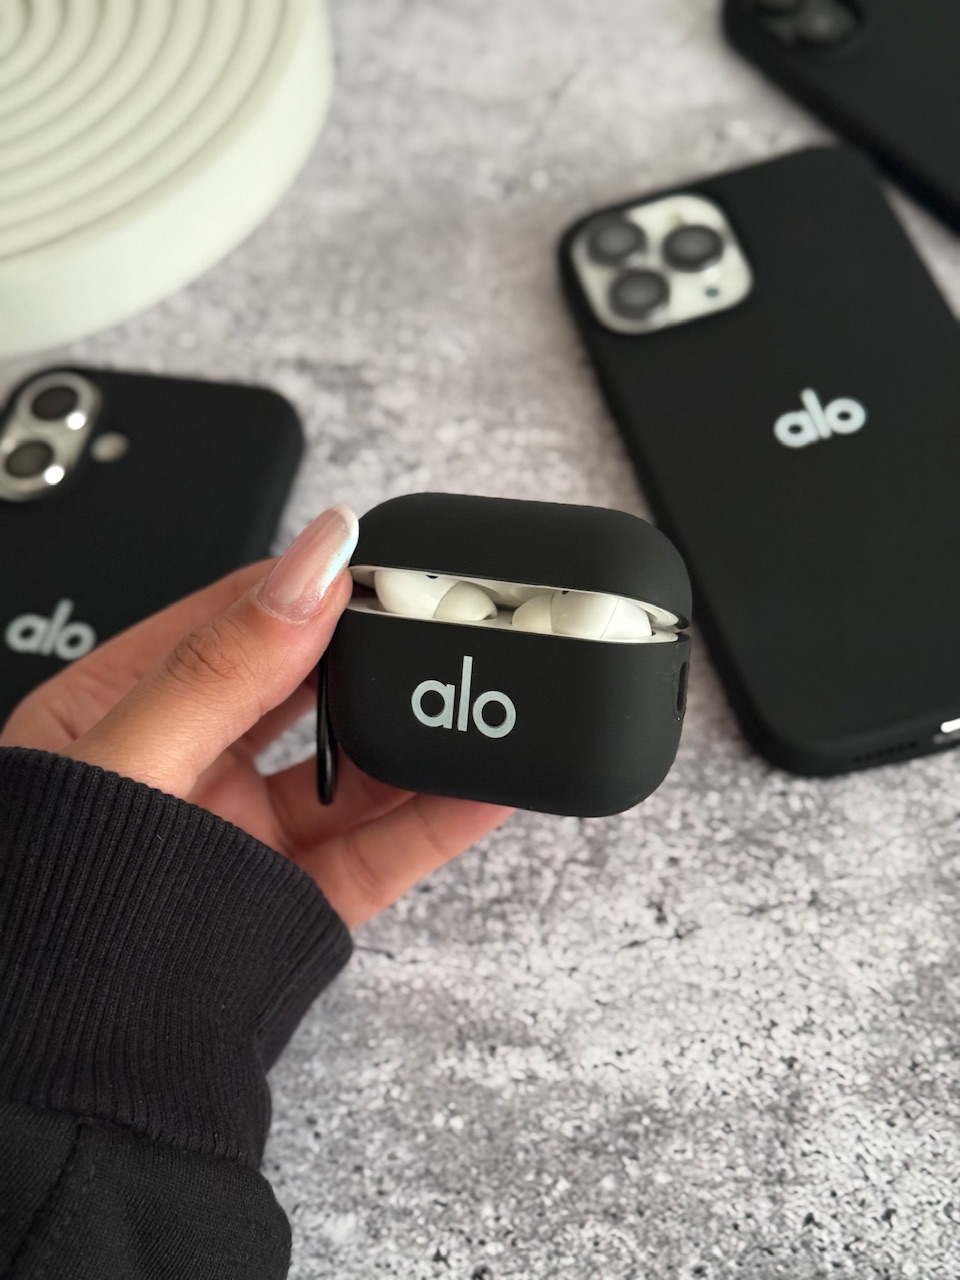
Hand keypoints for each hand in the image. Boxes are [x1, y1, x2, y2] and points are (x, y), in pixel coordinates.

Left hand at [0, 507, 511, 928]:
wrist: (63, 1077)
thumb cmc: (42, 917)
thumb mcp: (126, 765)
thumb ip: (220, 669)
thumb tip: (307, 572)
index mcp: (125, 709)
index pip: (237, 618)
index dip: (314, 587)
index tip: (383, 567)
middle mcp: (192, 764)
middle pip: (309, 688)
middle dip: (379, 656)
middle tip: (447, 626)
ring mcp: (246, 833)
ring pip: (353, 769)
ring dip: (418, 734)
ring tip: (481, 697)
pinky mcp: (294, 898)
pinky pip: (379, 848)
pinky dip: (437, 818)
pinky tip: (483, 783)